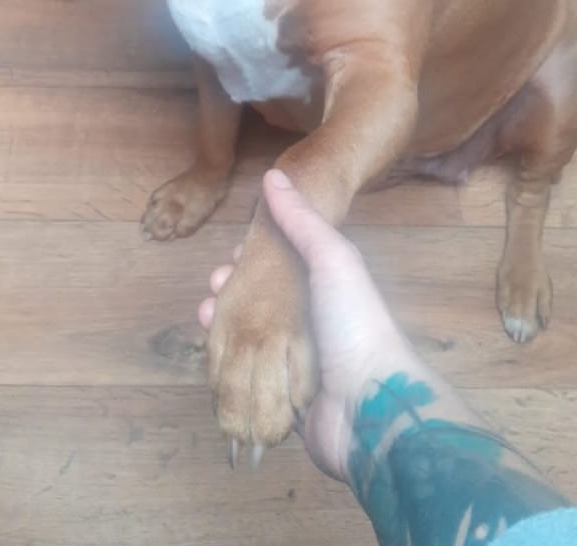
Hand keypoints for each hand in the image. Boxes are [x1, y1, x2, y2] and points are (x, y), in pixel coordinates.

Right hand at [199, 169, 413, 480]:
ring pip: (248, 341)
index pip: (279, 270)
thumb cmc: (354, 321)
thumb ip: (302, 219)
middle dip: (230, 293)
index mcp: (323, 290)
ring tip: (205, 317)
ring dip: (222, 327)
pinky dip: (227, 369)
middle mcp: (310, 325)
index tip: (231, 257)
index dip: (252, 261)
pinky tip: (210, 357)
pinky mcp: (283, 403)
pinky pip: (247, 381)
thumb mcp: (332, 257)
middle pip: (259, 304)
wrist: (371, 403)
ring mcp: (296, 366)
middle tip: (212, 290)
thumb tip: (272, 174)